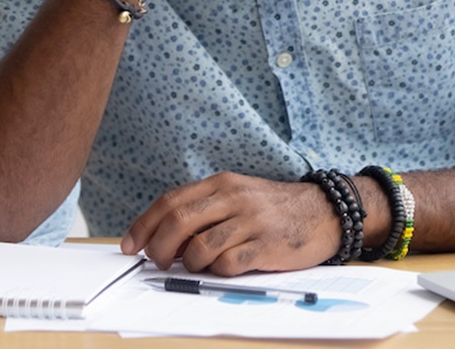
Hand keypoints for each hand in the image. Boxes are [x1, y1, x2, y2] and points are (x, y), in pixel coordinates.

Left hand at [121, 173, 341, 275]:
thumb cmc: (274, 208)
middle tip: (157, 262)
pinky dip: (217, 271)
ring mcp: (251, 222)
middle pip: (178, 222)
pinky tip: (224, 268)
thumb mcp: (237, 195)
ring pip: (200, 247)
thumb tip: (164, 238)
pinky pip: (228, 264)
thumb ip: (204, 210)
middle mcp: (234, 198)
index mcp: (221, 183)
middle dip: (158, 247)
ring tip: (195, 266)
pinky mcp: (266, 246)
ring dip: (189, 263)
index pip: (170, 201)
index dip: (143, 225)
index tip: (129, 245)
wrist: (325, 212)